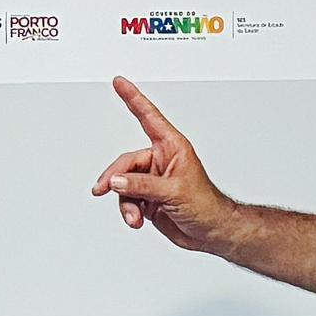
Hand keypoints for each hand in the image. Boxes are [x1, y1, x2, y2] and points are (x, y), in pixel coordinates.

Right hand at [90, 78, 243, 256]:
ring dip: (126, 202)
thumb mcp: (173, 192)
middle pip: (126, 162)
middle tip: (103, 188)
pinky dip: (129, 211)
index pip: (148, 117)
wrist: (211, 232)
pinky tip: (137, 220)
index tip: (119, 83)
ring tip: (134, 217)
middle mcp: (161, 160)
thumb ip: (142, 185)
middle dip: (115, 178)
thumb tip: (116, 180)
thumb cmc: (206, 205)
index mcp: (172, 147)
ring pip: (124, 184)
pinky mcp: (148, 198)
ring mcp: (153, 180)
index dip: (133, 98)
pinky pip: (127, 199)